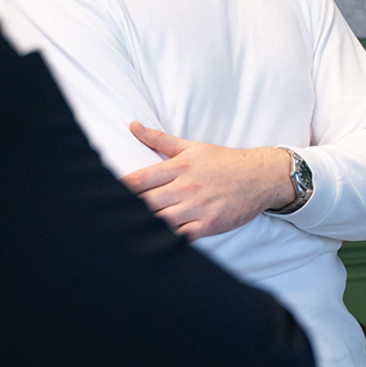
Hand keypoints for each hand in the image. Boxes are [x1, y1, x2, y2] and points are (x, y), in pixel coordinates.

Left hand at [121, 122, 295, 239]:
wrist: (262, 177)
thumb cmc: (226, 162)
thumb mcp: (193, 147)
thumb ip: (159, 138)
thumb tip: (131, 125)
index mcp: (178, 167)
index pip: (138, 180)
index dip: (117, 189)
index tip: (103, 196)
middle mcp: (186, 187)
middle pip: (144, 203)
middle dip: (126, 210)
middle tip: (110, 217)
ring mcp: (197, 207)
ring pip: (159, 221)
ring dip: (143, 226)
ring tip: (127, 231)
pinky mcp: (209, 224)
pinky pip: (181, 236)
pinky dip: (166, 240)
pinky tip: (154, 241)